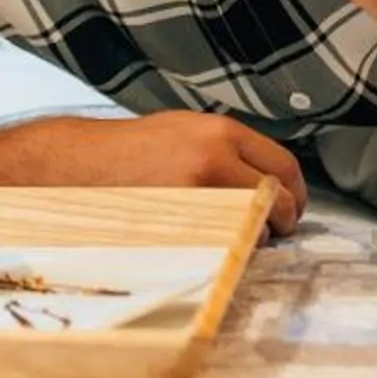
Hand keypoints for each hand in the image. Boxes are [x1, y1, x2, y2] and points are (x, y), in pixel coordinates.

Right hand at [93, 110, 307, 233]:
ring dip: (256, 235)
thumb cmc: (129, 149)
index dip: (294, 192)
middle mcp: (216, 160)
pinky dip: (228, 248)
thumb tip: (265, 176)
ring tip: (237, 234)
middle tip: (275, 228)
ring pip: (256, 226)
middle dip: (284, 219)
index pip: (284, 165)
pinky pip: (225, 243)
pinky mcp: (184, 224)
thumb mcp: (186, 129)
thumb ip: (228, 148)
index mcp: (220, 132)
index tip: (291, 205)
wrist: (83, 164)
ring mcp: (200, 195)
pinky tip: (214, 242)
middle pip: (278, 198)